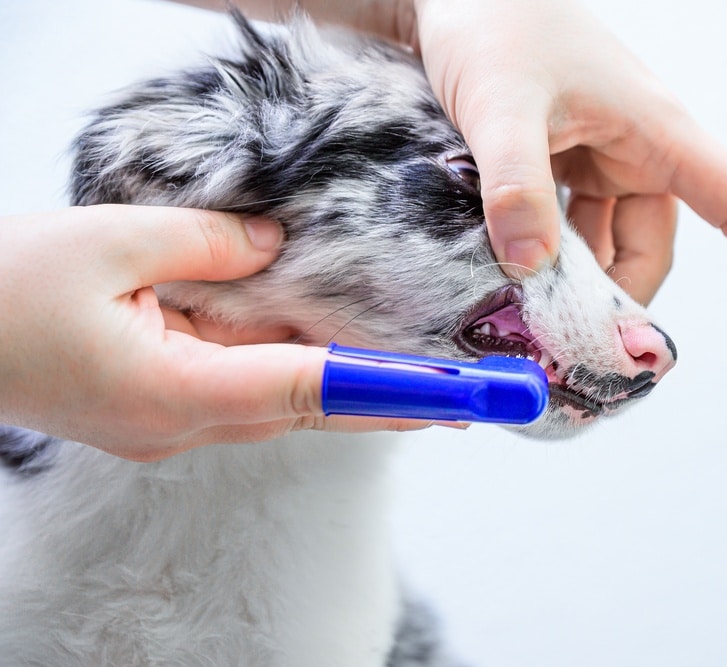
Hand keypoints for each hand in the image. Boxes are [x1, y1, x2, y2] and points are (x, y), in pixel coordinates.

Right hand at [0, 205, 429, 460]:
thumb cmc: (4, 289)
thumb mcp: (112, 242)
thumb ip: (210, 243)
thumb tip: (278, 246)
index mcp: (171, 392)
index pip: (304, 391)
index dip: (382, 391)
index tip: (446, 398)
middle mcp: (179, 424)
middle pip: (305, 410)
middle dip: (382, 399)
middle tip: (458, 394)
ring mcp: (168, 425)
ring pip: (278, 404)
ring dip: (343, 387)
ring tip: (416, 374)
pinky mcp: (160, 409)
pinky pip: (241, 391)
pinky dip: (290, 372)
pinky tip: (325, 351)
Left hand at [411, 0, 726, 349]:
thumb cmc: (494, 24)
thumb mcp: (502, 105)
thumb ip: (517, 185)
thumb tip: (531, 272)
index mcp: (657, 132)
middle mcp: (638, 151)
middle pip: (654, 248)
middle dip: (622, 299)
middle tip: (569, 342)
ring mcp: (599, 160)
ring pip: (609, 245)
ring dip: (578, 282)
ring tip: (528, 310)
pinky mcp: (563, 164)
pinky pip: (570, 228)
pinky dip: (549, 258)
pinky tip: (510, 272)